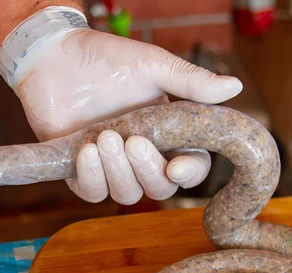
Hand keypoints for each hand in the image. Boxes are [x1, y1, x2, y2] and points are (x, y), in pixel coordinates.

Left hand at [13, 28, 242, 203]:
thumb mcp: (152, 66)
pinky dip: (92, 178)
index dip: (189, 174)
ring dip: (118, 172)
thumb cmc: (107, 60)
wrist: (56, 58)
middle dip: (147, 170)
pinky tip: (86, 151)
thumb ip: (191, 82)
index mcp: (168, 135)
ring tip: (103, 137)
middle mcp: (143, 157)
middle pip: (159, 188)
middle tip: (132, 140)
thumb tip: (235, 88)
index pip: (190, 167)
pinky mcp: (83, 173)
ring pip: (127, 195)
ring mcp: (112, 168)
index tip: (176, 166)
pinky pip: (93, 193)